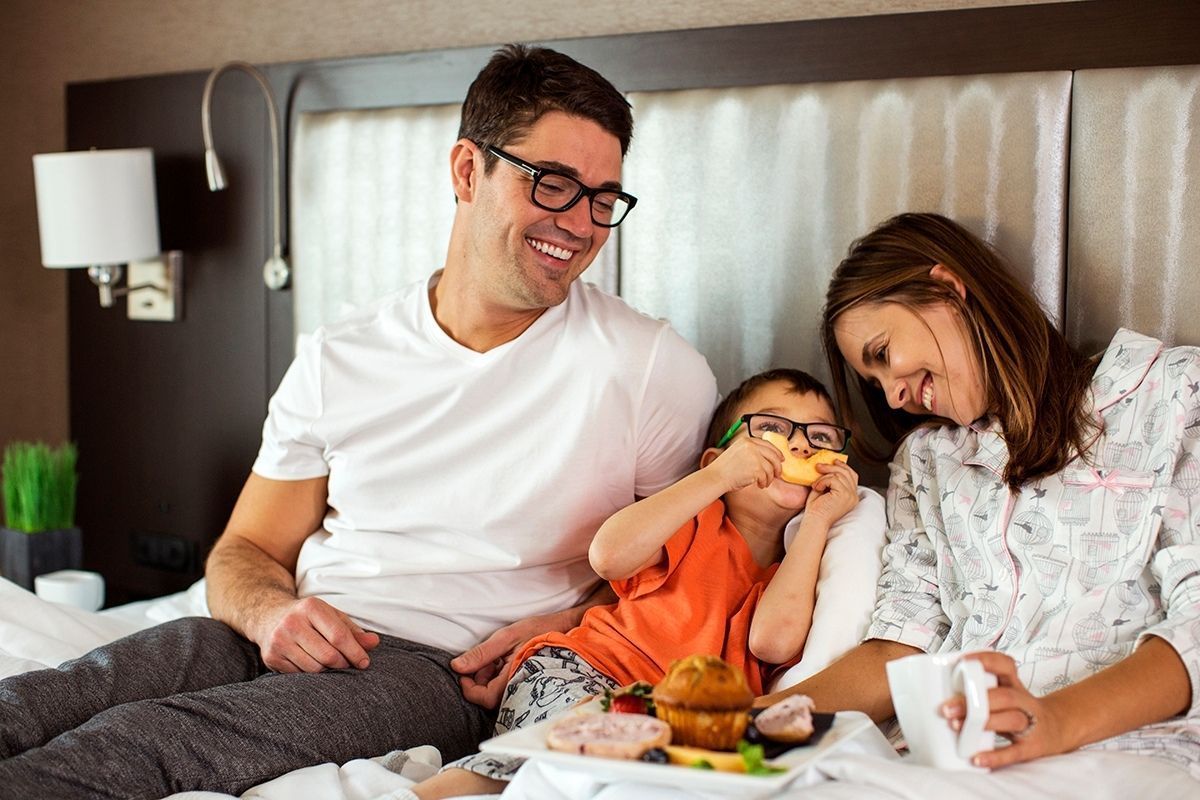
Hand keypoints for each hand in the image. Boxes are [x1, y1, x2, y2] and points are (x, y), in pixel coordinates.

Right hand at [252, 596, 379, 672]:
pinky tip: (311, 663)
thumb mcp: (331, 616)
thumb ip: (353, 630)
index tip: (364, 662)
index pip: (339, 636)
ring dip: (327, 670)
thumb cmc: (309, 618)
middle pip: (328, 655)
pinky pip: (299, 675)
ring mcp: (279, 641)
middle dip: (342, 663)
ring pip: (314, 668)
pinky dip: (310, 674)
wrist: (269, 616)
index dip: (355, 652)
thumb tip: (374, 642)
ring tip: (329, 663)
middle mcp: (292, 623)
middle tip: (346, 663)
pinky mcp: (271, 657)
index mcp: (311, 607)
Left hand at [451, 610, 572, 708]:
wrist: (566, 628)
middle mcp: (520, 688)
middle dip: (479, 680)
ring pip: (496, 692)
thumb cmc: (539, 630)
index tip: (462, 673)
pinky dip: (498, 674)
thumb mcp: (506, 637)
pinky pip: (505, 686)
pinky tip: (504, 660)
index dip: (469, 689)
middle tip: (484, 659)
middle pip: (489, 697)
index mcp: (514, 678)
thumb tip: (456, 666)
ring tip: (496, 656)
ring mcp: (523, 686)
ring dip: (488, 676)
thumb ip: (481, 653)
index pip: (485, 698)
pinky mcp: (525, 682)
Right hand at [708, 435, 783, 491]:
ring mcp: (754, 457)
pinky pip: (766, 477)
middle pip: (773, 455)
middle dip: (777, 466)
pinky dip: (764, 482)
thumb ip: (751, 452)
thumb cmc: (724, 469)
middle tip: (777, 474)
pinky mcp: (756, 468)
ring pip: (771, 468)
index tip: (781, 458)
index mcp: (746, 441)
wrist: (716, 477)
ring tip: (764, 482)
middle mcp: (751, 446)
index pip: (767, 444)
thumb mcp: (737, 453)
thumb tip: (768, 459)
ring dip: (769, 478)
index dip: (776, 452)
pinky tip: (760, 485)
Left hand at [802, 460, 858, 526]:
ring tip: (816, 484)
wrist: (814, 521)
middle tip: (819, 466)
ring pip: (840, 474)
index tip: (833, 461)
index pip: (852, 476)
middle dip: (832, 466)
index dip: (843, 466)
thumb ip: (829, 480)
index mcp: (850, 496)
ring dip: (824, 476)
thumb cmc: (816, 510)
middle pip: (847, 472)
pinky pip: (834, 479)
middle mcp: (853, 496)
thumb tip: (826, 465)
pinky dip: (823, 481)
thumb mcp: (824, 490)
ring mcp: (850, 496)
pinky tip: (817, 488)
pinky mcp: (844, 494)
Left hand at [941, 651, 1065, 767]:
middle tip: (946, 707)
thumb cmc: (1019, 709)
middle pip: (1004, 696)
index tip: (961, 662)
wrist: (1058, 729)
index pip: (1006, 665)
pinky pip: (1014, 752)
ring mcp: (1031, 724)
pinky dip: (995, 756)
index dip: (986, 660)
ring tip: (955, 726)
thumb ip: (981, 691)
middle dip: (975, 700)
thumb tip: (937, 691)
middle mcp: (1025, 701)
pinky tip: (976, 758)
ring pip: (1012, 719)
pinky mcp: (1032, 747)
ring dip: (983, 722)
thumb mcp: (1006, 693)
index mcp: (1015, 685)